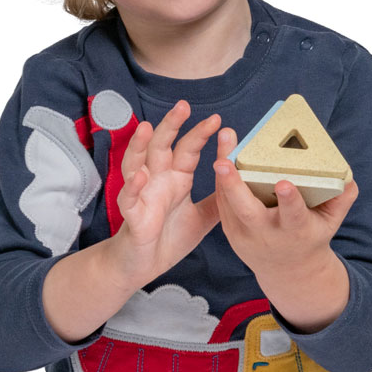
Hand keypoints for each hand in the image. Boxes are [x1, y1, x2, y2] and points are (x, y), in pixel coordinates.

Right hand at [107, 100, 222, 289]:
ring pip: (136, 163)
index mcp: (175, 179)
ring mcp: (142, 196)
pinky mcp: (132, 216)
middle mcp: (157, 181)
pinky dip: (133, 187)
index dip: (200, 134)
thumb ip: (218, 201)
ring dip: (141, 146)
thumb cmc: (167, 238)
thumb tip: (242, 186)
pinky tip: (140, 176)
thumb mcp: (201, 218)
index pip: (187, 149)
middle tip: (183, 106)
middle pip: (161, 146)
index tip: (218, 120)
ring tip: (148, 128)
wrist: (144, 265)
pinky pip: (129, 199)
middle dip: (171, 126)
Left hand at [213, 127, 357, 330]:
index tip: (284, 183)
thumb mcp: (331, 223)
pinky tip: (224, 152)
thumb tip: (347, 177)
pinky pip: (223, 202)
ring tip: (225, 140)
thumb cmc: (310, 236)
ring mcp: (244, 234)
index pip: (293, 215)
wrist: (287, 269)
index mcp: (295, 230)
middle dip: (233, 186)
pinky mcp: (230, 230)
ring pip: (228, 202)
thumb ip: (341, 200)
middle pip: (246, 210)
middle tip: (223, 162)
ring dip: (223, 173)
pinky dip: (222, 178)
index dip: (289, 200)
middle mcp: (266, 233)